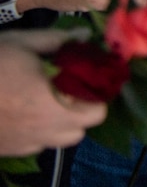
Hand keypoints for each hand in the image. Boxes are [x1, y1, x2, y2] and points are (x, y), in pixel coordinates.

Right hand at [0, 30, 106, 155]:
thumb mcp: (22, 43)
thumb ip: (58, 40)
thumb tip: (84, 36)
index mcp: (52, 107)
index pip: (97, 113)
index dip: (98, 95)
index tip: (90, 78)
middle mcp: (40, 132)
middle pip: (80, 129)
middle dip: (80, 109)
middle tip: (69, 86)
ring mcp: (21, 145)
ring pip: (56, 140)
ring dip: (60, 122)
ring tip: (46, 97)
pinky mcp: (4, 150)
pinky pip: (33, 145)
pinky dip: (36, 130)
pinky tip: (22, 108)